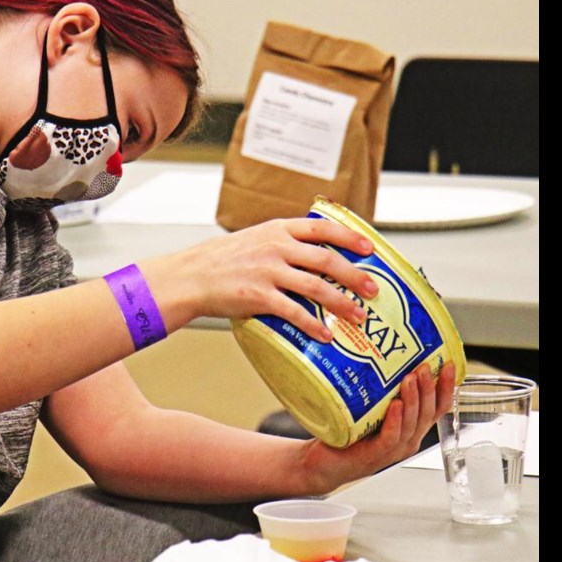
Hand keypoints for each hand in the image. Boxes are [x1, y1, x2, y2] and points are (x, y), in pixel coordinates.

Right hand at [149, 217, 378, 341]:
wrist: (189, 276)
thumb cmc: (221, 261)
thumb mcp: (254, 239)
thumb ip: (282, 243)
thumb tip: (315, 255)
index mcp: (276, 229)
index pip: (322, 227)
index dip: (350, 236)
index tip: (369, 247)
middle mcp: (275, 247)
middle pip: (326, 259)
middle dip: (354, 275)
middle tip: (372, 289)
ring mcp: (267, 271)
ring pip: (316, 286)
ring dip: (342, 302)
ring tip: (357, 315)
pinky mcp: (257, 296)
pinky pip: (293, 311)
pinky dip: (313, 324)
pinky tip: (325, 334)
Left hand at [300, 361, 456, 493]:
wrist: (323, 463)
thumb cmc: (348, 435)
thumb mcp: (370, 409)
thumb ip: (382, 390)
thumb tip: (383, 354)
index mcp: (410, 427)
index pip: (437, 407)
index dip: (446, 387)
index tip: (449, 365)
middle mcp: (406, 439)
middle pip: (427, 413)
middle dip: (429, 388)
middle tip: (425, 367)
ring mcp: (392, 448)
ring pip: (411, 423)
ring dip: (413, 399)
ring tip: (410, 379)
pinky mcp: (375, 454)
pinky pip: (390, 436)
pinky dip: (395, 420)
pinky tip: (395, 405)